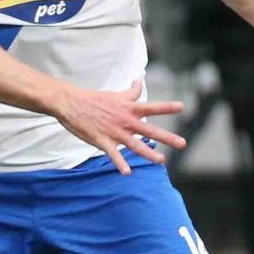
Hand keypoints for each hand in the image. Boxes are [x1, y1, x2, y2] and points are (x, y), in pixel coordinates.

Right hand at [54, 79, 185, 174]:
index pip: (152, 107)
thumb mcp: (116, 94)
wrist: (70, 103)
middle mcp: (125, 120)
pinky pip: (113, 154)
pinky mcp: (102, 141)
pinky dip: (119, 164)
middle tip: (183, 143)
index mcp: (129, 109)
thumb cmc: (94, 99)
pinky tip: (127, 173)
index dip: (166, 106)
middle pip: (149, 130)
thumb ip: (132, 91)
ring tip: (162, 160)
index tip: (182, 106)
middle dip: (167, 137)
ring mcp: (114, 132)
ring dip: (149, 153)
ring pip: (135, 145)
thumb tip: (140, 80)